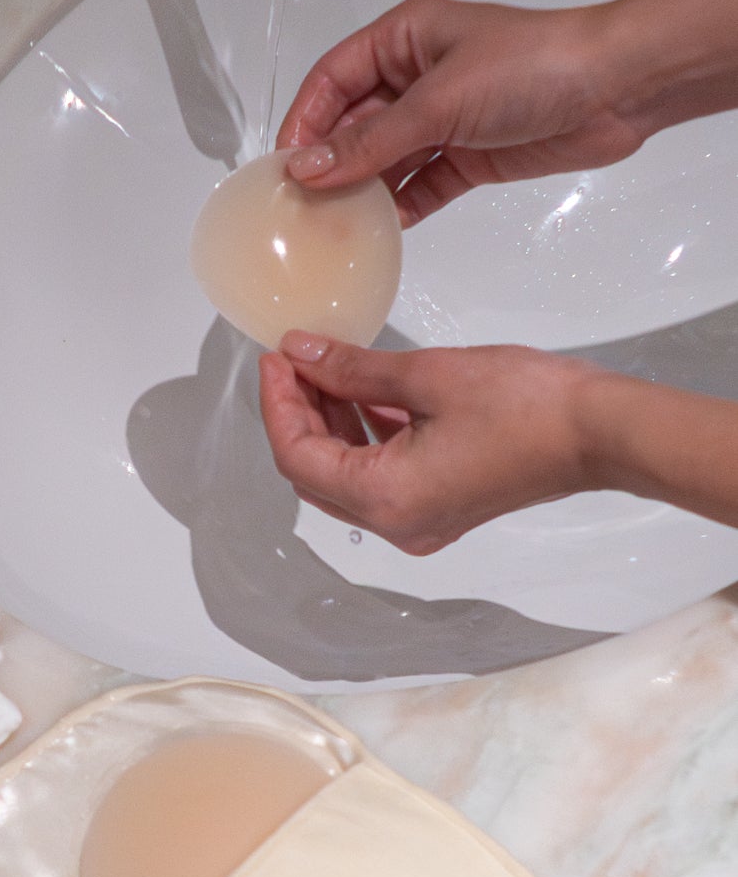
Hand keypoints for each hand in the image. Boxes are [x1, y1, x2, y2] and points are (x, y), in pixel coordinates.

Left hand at [257, 334, 598, 553]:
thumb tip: (301, 354)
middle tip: (293, 360)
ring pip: (344, 474)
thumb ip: (352, 369)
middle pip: (313, 471)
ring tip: (324, 367)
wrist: (600, 433)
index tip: (275, 358)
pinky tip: (360, 392)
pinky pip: (378, 476)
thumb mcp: (427, 375)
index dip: (277, 404)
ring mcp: (415, 522)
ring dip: (329, 422)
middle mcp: (393, 523)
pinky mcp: (436, 507)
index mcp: (383, 499)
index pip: (297, 456)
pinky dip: (363, 435)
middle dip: (297, 413)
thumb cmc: (528, 407)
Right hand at [275, 0, 644, 224]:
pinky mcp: (465, 157)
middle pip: (351, 126)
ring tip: (333, 228)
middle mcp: (416, 78)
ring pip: (382, 162)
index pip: (331, 80)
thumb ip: (368, 142)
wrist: (616, 88)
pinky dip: (399, 210)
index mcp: (404, 39)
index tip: (282, 168)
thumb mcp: (437, 102)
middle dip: (327, 165)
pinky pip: (417, 188)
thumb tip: (308, 168)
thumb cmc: (535, 64)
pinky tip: (381, 232)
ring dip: (360, 194)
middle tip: (301, 208)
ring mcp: (440, 120)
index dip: (302, 122)